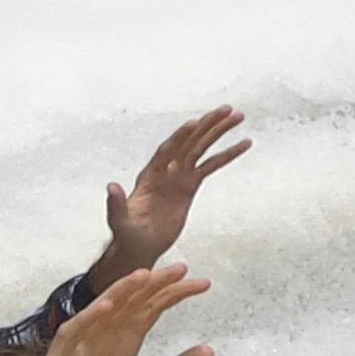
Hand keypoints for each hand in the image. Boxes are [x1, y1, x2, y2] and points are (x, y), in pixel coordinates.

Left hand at [99, 107, 250, 277]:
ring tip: (238, 116)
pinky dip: (227, 154)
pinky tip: (244, 143)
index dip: (179, 137)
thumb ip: (116, 204)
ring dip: (218, 132)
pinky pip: (211, 166)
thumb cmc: (127, 234)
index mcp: (149, 175)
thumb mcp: (119, 221)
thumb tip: (111, 186)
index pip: (167, 151)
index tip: (194, 123)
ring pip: (201, 148)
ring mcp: (178, 176)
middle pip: (188, 142)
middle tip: (227, 109)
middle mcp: (165, 170)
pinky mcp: (190, 185)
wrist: (139, 246)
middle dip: (207, 125)